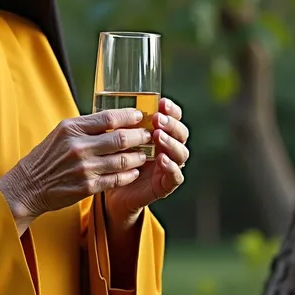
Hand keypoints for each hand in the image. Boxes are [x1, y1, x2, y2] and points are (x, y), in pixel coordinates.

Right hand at [0, 108, 151, 233]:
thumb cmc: (48, 156)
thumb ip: (86, 126)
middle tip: (149, 135)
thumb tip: (114, 119)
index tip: (141, 115)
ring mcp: (84, 168)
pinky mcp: (87, 187)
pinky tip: (134, 171)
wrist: (29, 185)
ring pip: (122, 160)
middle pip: (120, 138)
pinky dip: (129, 174)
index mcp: (72, 128)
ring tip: (144, 154)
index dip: (129, 116)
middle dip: (139, 136)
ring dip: (138, 156)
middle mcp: (78, 146)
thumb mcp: (61, 133)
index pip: (108, 117)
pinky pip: (116, 179)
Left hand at [104, 98, 188, 223]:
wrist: (113, 192)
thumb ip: (122, 125)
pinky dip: (171, 167)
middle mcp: (169, 149)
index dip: (172, 110)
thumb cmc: (116, 160)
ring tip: (158, 136)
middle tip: (158, 119)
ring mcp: (170, 166)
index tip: (162, 102)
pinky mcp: (166, 185)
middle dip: (171, 124)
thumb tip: (113, 103)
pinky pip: (175, 176)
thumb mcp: (119, 139)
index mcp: (161, 134)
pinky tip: (161, 159)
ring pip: (181, 153)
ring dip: (171, 142)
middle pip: (181, 133)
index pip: (174, 118)